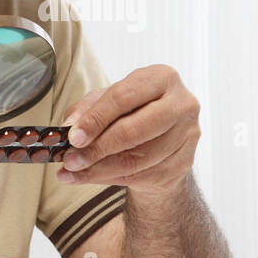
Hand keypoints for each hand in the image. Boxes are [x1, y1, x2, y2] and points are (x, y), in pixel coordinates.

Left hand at [56, 65, 200, 199]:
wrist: (165, 139)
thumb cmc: (136, 111)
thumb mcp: (110, 100)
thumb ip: (88, 109)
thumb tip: (70, 127)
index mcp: (163, 78)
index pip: (123, 98)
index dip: (95, 119)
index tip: (73, 136)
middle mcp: (182, 105)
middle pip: (133, 131)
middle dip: (97, 148)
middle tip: (71, 159)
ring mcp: (187, 136)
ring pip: (136, 160)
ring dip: (99, 169)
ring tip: (73, 172)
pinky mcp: (184, 163)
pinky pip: (142, 176)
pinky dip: (110, 179)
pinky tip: (90, 177)